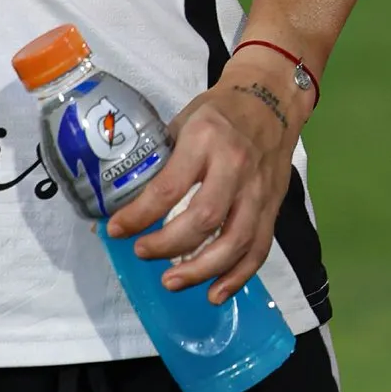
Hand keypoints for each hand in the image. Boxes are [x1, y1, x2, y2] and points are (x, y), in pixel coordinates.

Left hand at [105, 62, 310, 303]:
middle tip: (142, 253)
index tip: (116, 231)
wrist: (273, 98)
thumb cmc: (219, 112)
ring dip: (201, 269)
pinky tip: (214, 293)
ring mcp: (259, 188)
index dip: (138, 216)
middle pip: (205, 218)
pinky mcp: (274, 204)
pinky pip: (260, 247)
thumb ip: (159, 162)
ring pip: (236, 240)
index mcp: (205, 140)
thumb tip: (119, 203)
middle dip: (168, 245)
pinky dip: (238, 276)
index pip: (169, 188)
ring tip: (171, 282)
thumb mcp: (182, 123)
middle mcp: (236, 165)